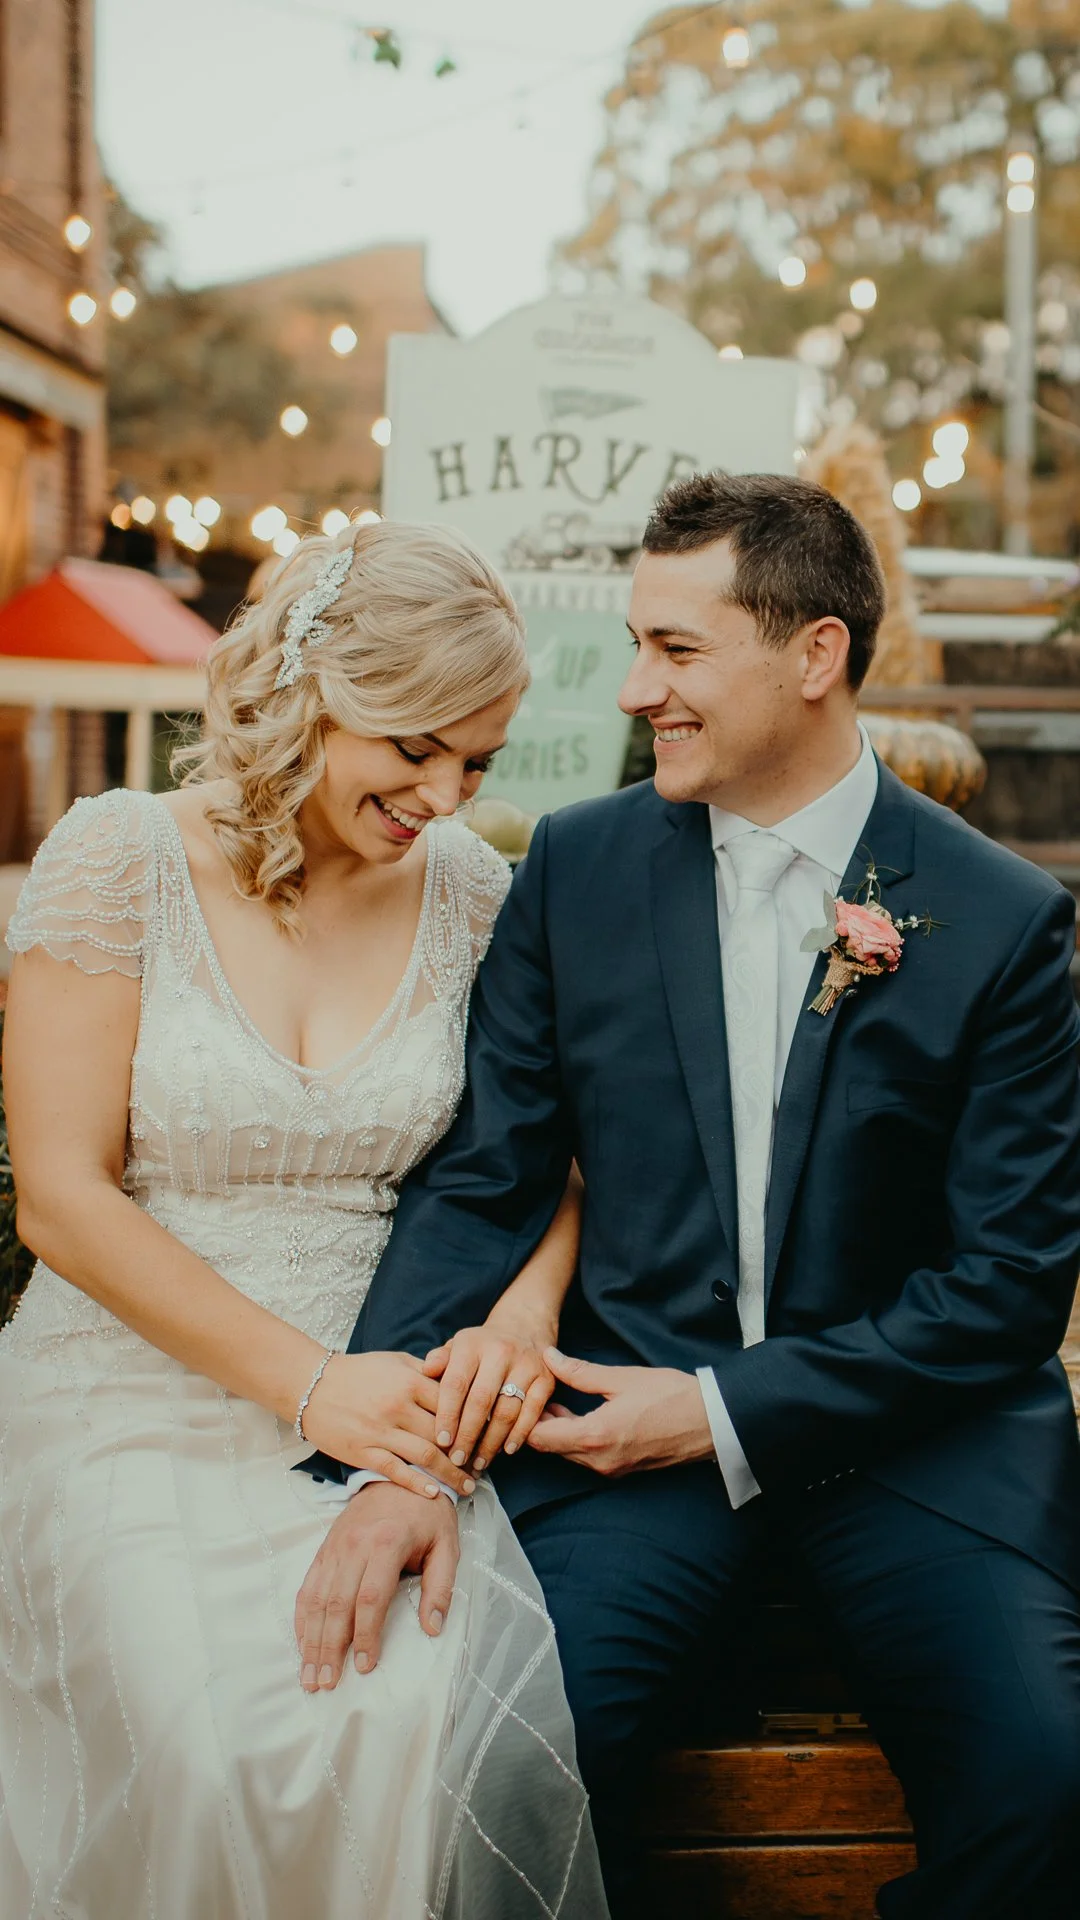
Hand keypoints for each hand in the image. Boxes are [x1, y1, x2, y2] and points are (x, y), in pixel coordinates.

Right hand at [295, 1482, 458, 1690]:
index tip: (364, 1666)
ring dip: (311, 1640)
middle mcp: (354, 1545)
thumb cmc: (428, 1514)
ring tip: (309, 1674)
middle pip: (336, 1603)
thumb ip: (441, 1588)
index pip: (370, 1598)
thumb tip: (432, 1629)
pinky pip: (308, 1586)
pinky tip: (302, 1643)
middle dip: (329, 1647)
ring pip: (316, 1599)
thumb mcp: (447, 1545)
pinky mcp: (325, 1548)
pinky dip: (302, 1617)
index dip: (365, 1635)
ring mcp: (335, 1546)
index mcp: (386, 1543)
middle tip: (325, 1683)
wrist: (402, 1473)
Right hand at [301, 1351, 476, 1497]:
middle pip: (445, 1433)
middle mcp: (398, 1406)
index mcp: (410, 1381)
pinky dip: (417, 1484)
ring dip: (450, 1474)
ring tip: (468, 1486)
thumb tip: (459, 1380)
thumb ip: (427, 1371)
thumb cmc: (358, 1371)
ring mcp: (380, 1431)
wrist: (312, 1384)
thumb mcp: (396, 1361)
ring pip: (426, 1456)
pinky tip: (434, 1493)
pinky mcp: (363, 1451)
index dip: (475, 1420)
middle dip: (468, 1452)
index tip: (490, 1435)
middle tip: (485, 1466)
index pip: (454, 1403)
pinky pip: (395, 1471)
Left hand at [422, 1320, 554, 1472]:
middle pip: (481, 1401)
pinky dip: (519, 1435)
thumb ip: (440, 1360)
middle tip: (457, 1460)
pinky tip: (506, 1450)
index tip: (441, 1441)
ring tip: (479, 1462)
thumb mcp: (457, 1346)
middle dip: (467, 1435)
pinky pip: (532, 1413)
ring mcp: (526, 1364)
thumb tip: (426, 1370)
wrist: (523, 1326)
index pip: (456, 1384)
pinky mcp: (546, 1378)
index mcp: (472, 1343)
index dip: (447, 1415)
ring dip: (492, 1442)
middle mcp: (500, 1351)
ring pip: (507, 1411)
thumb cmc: (481, 1346)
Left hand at [526, 1349, 714, 1475]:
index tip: (523, 1395)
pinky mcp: (622, 1469)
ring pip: (568, 1454)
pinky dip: (575, 1439)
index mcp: (594, 1437)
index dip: (524, 1417)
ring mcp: (611, 1469)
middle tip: (536, 1394)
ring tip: (556, 1401)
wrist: (711, 1422)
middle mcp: (598, 1461)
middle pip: (550, 1449)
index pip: (539, 1438)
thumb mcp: (621, 1377)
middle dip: (538, 1423)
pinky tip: (579, 1415)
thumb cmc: (670, 1396)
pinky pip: (586, 1458)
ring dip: (557, 1431)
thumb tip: (550, 1358)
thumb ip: (579, 1372)